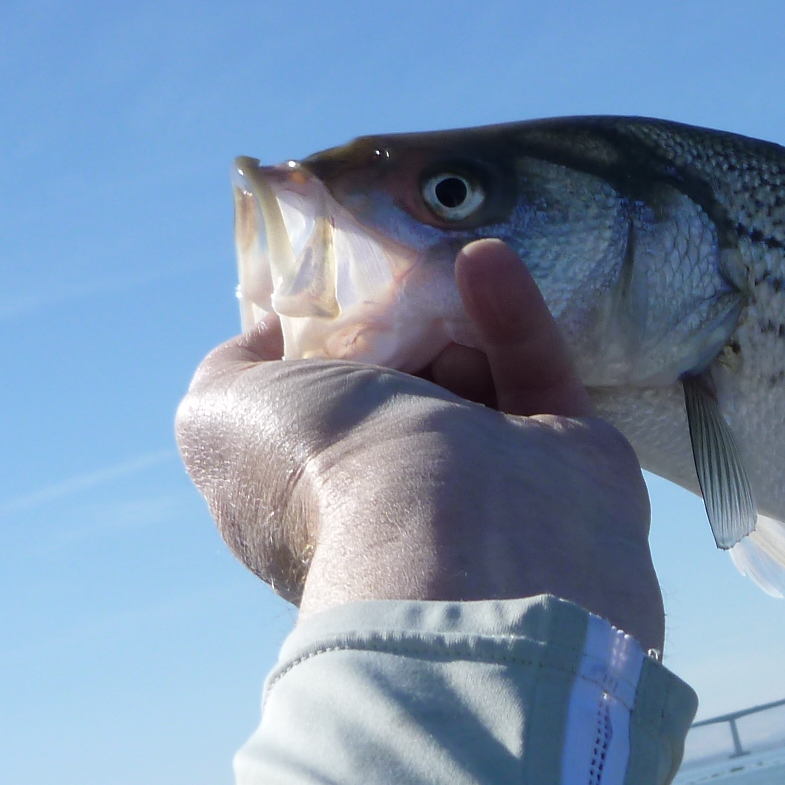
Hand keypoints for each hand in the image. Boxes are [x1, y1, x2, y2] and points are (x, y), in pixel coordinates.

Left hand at [177, 240, 665, 652]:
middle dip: (394, 329)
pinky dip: (509, 313)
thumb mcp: (218, 414)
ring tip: (435, 273)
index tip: (321, 301)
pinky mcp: (566, 458)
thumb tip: (272, 340)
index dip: (314, 357)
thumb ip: (231, 374)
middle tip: (387, 277)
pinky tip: (484, 260)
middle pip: (399, 393)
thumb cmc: (324, 469)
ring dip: (449, 318)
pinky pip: (534, 370)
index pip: (316, 424)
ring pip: (471, 379)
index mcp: (318, 508)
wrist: (454, 524)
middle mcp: (401, 503)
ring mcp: (490, 488)